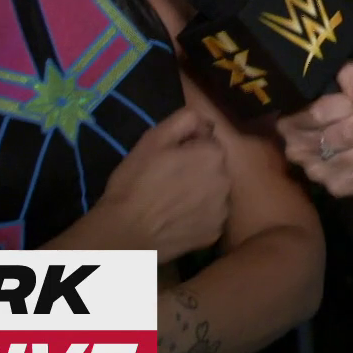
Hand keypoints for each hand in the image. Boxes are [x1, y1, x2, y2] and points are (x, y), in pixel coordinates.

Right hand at [93, 105, 230, 261]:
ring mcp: (222, 210)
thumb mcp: (153, 139)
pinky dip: (198, 217)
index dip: (188, 148)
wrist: (127, 233)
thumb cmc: (136, 182)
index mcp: (213, 154)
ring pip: (214, 193)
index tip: (169, 158)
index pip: (208, 142)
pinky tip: (177, 219)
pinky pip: (210, 217)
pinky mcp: (215, 233)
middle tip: (168, 180)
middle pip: (214, 168)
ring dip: (200, 193)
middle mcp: (226, 181)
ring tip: (171, 202)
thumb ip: (185, 120)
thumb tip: (204, 120)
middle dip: (197, 169)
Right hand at [273, 61, 352, 197]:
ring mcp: (318, 174)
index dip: (351, 103)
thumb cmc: (337, 102)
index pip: (321, 112)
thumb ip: (351, 78)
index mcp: (290, 123)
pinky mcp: (339, 188)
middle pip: (348, 134)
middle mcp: (299, 152)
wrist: (339, 132)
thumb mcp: (340, 79)